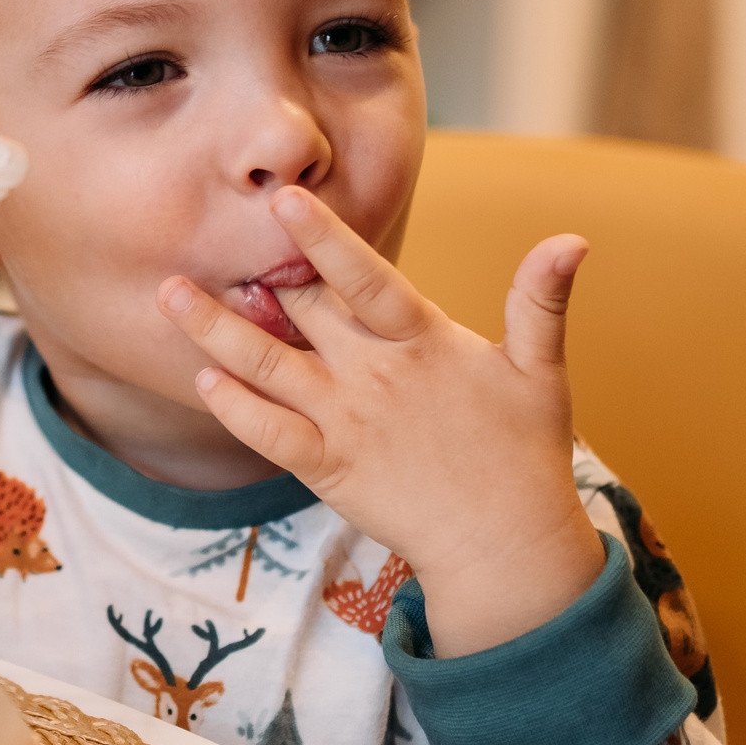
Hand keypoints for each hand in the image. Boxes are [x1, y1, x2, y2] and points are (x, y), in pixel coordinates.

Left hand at [158, 185, 604, 656]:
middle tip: (199, 231)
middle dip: (252, 272)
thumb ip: (541, 300)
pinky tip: (202, 378)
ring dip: (213, 330)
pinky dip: (233, 407)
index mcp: (422, 342)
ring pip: (266, 367)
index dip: (322, 238)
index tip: (283, 198)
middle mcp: (374, 376)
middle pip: (301, 312)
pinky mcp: (328, 468)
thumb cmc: (524, 451)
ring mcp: (345, 423)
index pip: (365, 278)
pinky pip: (268, 434)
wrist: (506, 546)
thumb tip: (576, 237)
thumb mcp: (540, 369)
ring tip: (168, 294)